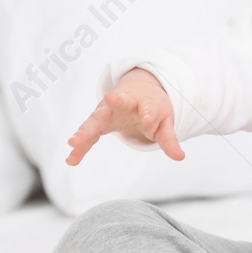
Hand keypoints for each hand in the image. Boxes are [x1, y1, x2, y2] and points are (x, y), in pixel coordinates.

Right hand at [66, 68, 183, 164]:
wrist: (137, 93)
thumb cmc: (153, 109)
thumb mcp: (164, 123)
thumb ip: (169, 140)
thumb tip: (180, 156)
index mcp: (145, 103)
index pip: (148, 108)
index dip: (149, 114)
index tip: (149, 120)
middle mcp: (124, 103)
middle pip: (119, 102)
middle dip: (115, 101)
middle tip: (110, 98)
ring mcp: (107, 111)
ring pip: (96, 119)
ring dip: (85, 131)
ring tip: (74, 143)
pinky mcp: (97, 121)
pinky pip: (87, 134)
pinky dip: (80, 146)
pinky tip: (71, 159)